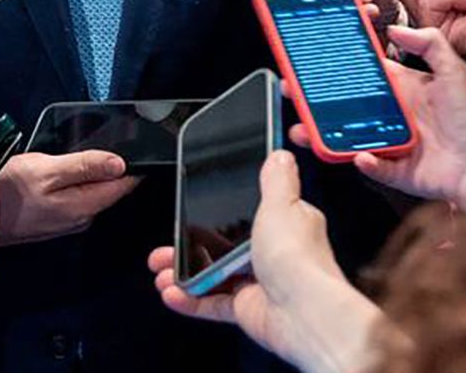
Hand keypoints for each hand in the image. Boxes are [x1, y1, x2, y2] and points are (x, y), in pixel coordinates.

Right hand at [0, 151, 136, 244]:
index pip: (124, 186)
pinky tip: (66, 170)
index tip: (137, 145)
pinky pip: (79, 197)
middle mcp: (81, 218)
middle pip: (112, 189)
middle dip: (115, 167)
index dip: (134, 164)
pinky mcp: (56, 218)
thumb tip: (120, 164)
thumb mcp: (45, 169)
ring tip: (84, 154)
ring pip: (95, 192)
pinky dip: (79, 182)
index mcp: (83, 206)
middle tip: (108, 142)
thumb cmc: (5, 191)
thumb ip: (84, 166)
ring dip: (95, 173)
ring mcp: (68, 220)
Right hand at [149, 152, 395, 372]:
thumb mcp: (281, 204)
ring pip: (214, 274)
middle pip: (225, 245)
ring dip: (185, 272)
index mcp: (286, 224)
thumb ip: (276, 179)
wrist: (302, 311)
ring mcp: (260, 282)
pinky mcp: (249, 308)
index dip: (220, 211)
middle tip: (169, 244)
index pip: (251, 212)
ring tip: (163, 270)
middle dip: (191, 245)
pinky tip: (173, 292)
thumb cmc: (298, 258)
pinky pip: (213, 302)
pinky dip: (191, 299)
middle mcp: (274, 253)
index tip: (195, 210)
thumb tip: (281, 155)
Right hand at [313, 26, 465, 212]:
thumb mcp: (455, 71)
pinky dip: (363, 162)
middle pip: (343, 104)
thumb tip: (397, 29)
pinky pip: (369, 165)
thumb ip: (430, 44)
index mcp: (400, 88)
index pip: (362, 72)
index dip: (339, 64)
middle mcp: (388, 113)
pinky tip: (359, 155)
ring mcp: (386, 141)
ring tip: (305, 128)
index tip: (316, 54)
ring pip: (344, 135)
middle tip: (294, 89)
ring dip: (322, 132)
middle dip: (314, 98)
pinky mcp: (390, 167)